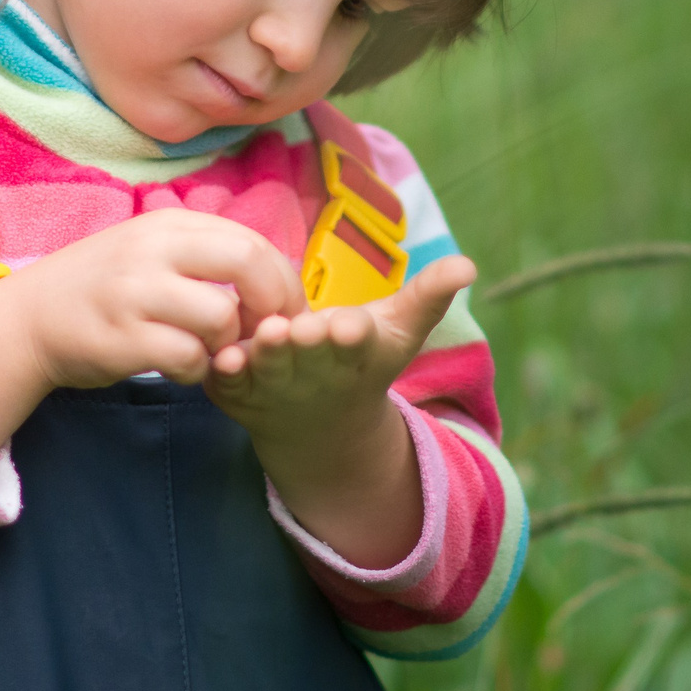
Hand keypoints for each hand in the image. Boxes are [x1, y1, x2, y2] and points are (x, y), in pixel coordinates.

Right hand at [0, 208, 302, 455]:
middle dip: (272, 306)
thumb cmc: (103, 289)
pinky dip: (196, 370)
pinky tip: (180, 368)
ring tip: (208, 351)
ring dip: (227, 344)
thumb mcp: (151, 251)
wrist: (28, 319)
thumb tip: (273, 279)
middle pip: (248, 264)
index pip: (253, 242)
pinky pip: (188, 357)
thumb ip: (206, 256)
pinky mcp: (122, 337)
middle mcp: (153, 249)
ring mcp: (135, 292)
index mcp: (169, 223)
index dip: (283, 283)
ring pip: (221, 316)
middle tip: (265, 336)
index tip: (286, 315)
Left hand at [205, 254, 475, 567]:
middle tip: (297, 327)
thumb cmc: (361, 359)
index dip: (352, 335)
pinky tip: (222, 360)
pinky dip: (224, 377)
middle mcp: (313, 371)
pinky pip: (228, 388)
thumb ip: (429, 295)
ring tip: (261, 338)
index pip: (356, 341)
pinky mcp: (238, 395)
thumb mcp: (399, 330)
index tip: (350, 327)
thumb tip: (468, 264)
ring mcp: (274, 386)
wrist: (321, 427)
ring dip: (264, 357)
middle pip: (308, 354)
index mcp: (354, 352)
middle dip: (304, 343)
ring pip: (268, 370)